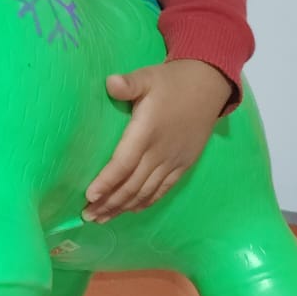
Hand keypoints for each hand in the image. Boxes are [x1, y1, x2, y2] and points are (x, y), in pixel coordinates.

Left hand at [84, 60, 232, 222]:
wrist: (209, 85)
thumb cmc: (172, 81)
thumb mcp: (147, 77)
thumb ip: (128, 84)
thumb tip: (110, 83)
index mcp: (147, 131)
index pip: (123, 163)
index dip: (107, 182)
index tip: (89, 196)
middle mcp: (160, 151)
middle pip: (131, 185)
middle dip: (108, 203)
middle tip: (87, 215)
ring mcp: (174, 160)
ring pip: (146, 191)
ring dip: (123, 207)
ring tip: (102, 218)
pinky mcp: (184, 164)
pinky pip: (163, 189)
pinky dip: (146, 201)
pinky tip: (131, 210)